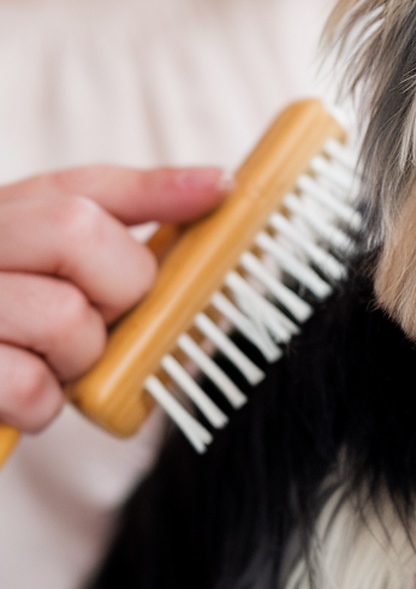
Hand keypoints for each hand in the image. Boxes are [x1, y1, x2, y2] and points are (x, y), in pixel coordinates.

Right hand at [0, 164, 228, 431]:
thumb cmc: (3, 330)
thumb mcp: (48, 263)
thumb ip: (124, 222)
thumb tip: (216, 183)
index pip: (83, 186)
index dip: (156, 192)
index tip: (221, 192)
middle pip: (78, 234)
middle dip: (117, 289)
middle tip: (98, 316)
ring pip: (64, 317)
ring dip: (76, 357)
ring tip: (46, 359)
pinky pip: (28, 388)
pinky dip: (40, 405)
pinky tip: (19, 394)